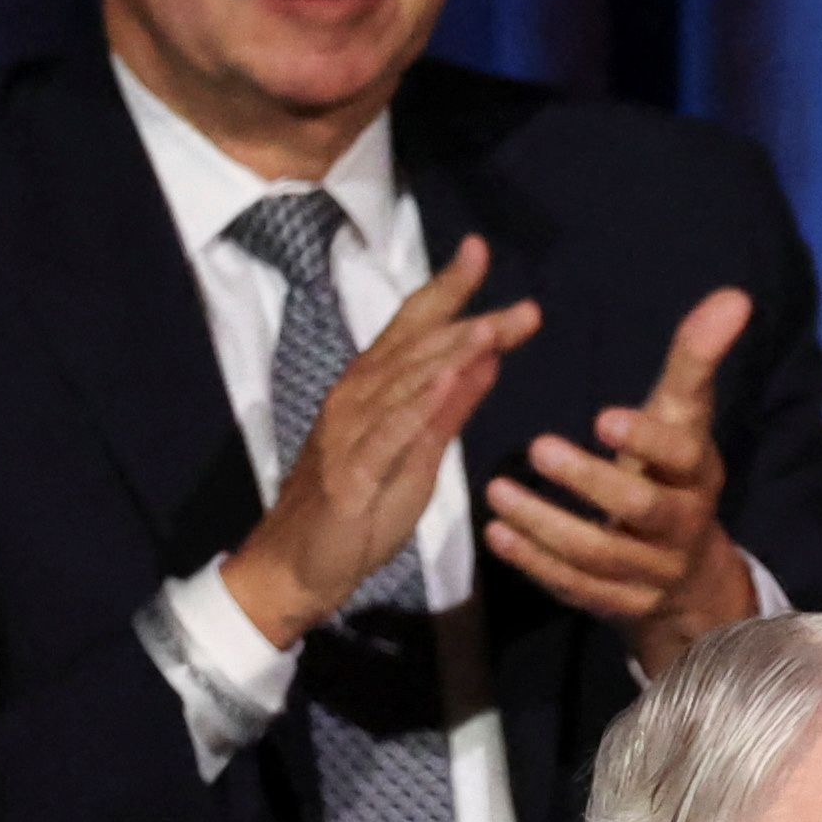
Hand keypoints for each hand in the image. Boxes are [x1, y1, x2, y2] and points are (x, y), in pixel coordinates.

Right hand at [218, 236, 541, 644]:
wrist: (296, 570)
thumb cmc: (357, 513)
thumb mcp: (418, 456)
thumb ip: (450, 408)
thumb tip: (488, 358)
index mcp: (372, 392)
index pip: (411, 329)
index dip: (445, 289)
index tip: (479, 250)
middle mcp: (356, 400)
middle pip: (415, 348)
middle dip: (469, 320)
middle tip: (525, 306)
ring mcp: (349, 435)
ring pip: (403, 383)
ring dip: (449, 353)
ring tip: (493, 328)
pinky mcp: (350, 475)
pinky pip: (388, 435)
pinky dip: (419, 406)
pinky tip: (450, 384)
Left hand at [485, 286, 761, 671]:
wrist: (688, 575)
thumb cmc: (672, 475)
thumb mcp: (683, 419)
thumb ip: (696, 360)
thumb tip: (734, 295)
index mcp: (697, 474)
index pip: (683, 455)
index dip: (647, 438)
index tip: (602, 415)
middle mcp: (681, 526)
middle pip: (640, 507)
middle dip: (589, 481)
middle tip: (536, 447)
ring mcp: (651, 572)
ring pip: (600, 554)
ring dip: (546, 523)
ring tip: (496, 491)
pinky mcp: (619, 604)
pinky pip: (576, 588)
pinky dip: (535, 564)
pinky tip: (498, 534)